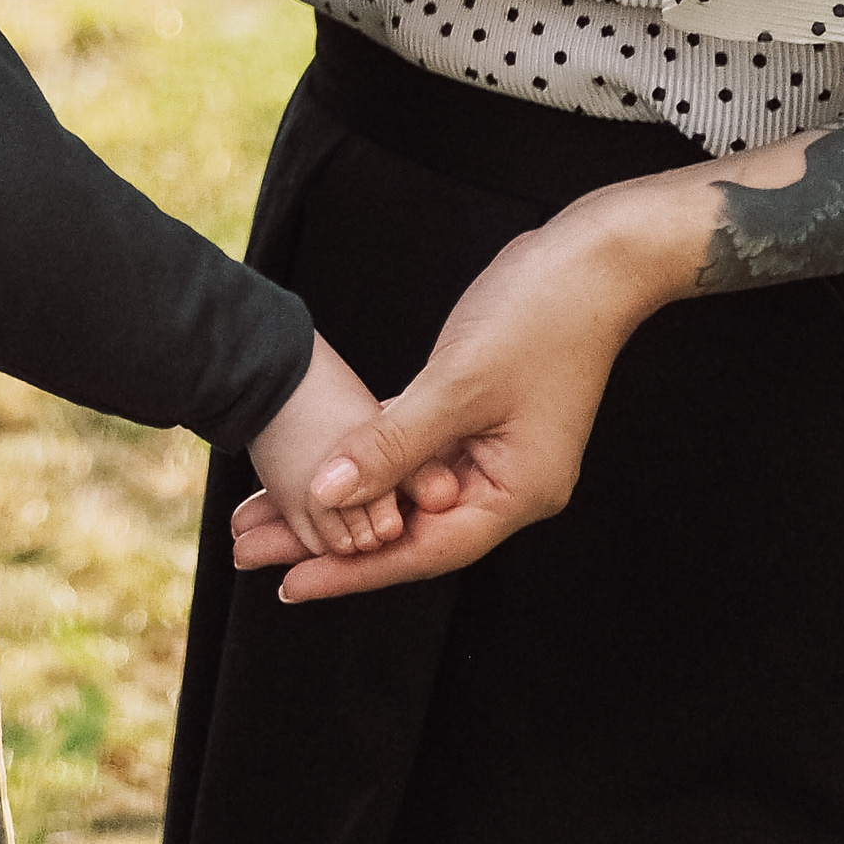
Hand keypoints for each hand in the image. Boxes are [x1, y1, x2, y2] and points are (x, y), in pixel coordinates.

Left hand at [239, 208, 653, 601]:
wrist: (593, 259)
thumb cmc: (538, 316)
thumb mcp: (458, 383)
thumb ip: (393, 443)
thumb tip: (328, 494)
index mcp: (515, 493)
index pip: (422, 550)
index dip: (352, 570)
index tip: (288, 585)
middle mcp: (505, 484)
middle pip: (405, 527)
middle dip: (329, 539)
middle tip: (250, 548)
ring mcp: (493, 451)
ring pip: (401, 490)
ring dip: (339, 498)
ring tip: (263, 511)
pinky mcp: (477, 416)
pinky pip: (411, 453)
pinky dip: (367, 460)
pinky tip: (318, 464)